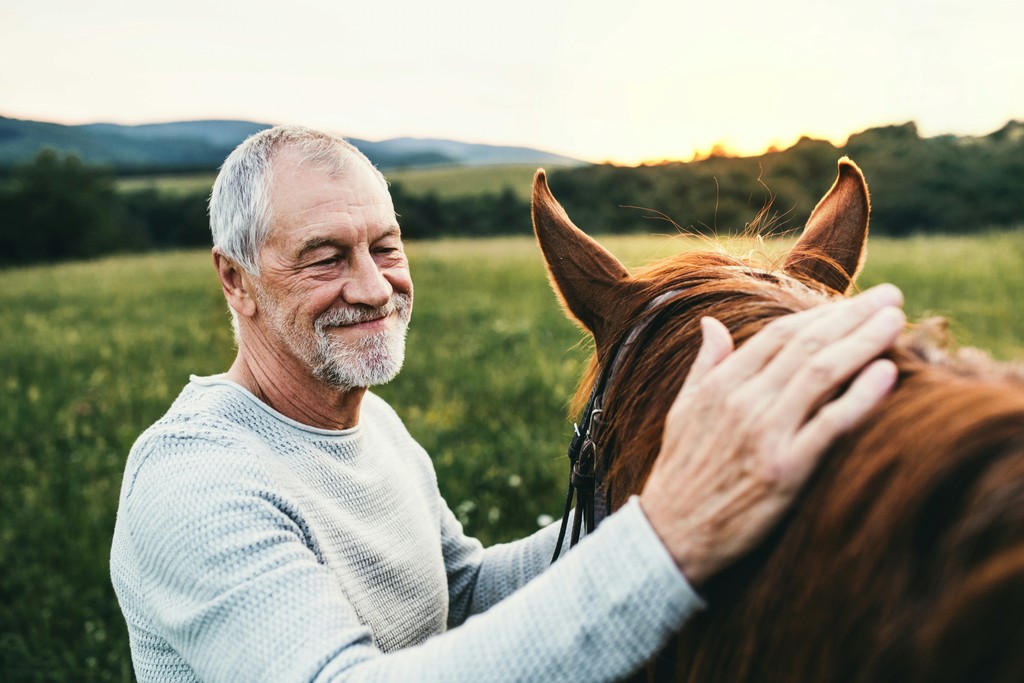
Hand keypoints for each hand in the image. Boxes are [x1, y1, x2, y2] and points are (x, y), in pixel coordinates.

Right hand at [638, 283, 904, 585]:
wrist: (672, 534)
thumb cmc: (681, 473)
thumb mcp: (683, 410)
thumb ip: (705, 364)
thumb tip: (711, 323)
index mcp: (721, 385)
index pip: (779, 336)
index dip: (821, 312)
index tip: (855, 301)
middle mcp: (744, 402)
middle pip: (807, 346)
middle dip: (854, 316)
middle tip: (892, 296)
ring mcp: (765, 435)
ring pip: (822, 375)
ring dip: (864, 343)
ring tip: (897, 322)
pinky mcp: (785, 471)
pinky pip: (830, 425)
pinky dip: (860, 396)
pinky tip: (886, 374)